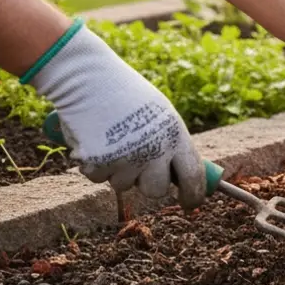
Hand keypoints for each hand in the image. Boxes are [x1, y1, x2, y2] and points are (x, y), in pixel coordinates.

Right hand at [25, 21, 207, 208]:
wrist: (90, 80)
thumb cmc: (127, 95)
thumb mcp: (162, 116)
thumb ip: (172, 145)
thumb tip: (183, 176)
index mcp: (176, 136)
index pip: (193, 177)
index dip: (194, 195)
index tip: (191, 203)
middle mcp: (155, 151)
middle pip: (156, 190)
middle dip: (147, 184)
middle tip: (137, 165)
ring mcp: (126, 159)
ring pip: (123, 185)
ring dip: (116, 170)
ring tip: (113, 140)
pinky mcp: (99, 163)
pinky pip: (97, 177)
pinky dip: (93, 164)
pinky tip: (94, 141)